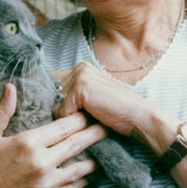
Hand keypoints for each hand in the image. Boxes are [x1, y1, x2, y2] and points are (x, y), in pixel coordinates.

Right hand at [0, 83, 103, 187]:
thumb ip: (2, 111)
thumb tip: (11, 86)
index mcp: (28, 143)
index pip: (63, 126)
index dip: (78, 118)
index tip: (86, 112)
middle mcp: (41, 162)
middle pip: (76, 144)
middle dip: (94, 133)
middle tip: (107, 126)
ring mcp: (46, 183)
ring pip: (80, 168)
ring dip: (94, 158)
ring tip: (104, 149)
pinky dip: (83, 179)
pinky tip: (88, 173)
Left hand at [53, 63, 167, 150]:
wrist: (138, 116)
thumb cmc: (116, 112)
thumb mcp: (91, 99)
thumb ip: (72, 96)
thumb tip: (49, 105)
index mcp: (82, 68)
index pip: (54, 84)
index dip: (55, 100)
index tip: (62, 111)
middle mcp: (80, 67)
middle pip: (53, 94)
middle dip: (62, 109)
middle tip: (83, 116)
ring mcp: (80, 75)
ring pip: (57, 103)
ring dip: (68, 116)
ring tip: (89, 116)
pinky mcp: (81, 87)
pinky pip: (63, 110)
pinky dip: (73, 120)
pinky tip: (91, 117)